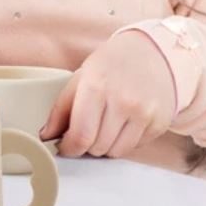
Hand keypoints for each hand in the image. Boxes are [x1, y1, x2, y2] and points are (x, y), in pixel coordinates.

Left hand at [40, 32, 176, 158]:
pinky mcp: (159, 122)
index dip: (69, 148)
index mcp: (97, 87)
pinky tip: (124, 123)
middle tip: (86, 131)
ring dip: (105, 146)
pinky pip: (135, 147)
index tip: (66, 146)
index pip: (81, 136)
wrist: (154, 52)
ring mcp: (144, 112)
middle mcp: (123, 101)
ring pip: (116, 152)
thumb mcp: (81, 77)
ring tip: (104, 127)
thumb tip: (46, 136)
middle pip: (97, 148)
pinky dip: (125, 141)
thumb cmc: (112, 65)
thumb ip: (61, 109)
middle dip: (86, 145)